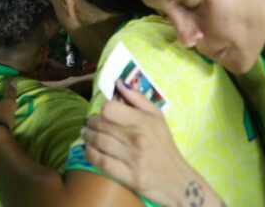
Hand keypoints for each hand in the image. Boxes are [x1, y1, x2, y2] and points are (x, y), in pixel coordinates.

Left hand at [81, 83, 194, 206]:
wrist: (178, 181)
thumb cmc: (165, 146)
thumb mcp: (158, 118)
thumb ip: (137, 98)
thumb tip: (118, 83)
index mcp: (144, 121)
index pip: (109, 109)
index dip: (102, 110)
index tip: (101, 114)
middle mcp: (137, 138)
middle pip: (101, 125)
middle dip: (90, 124)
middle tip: (88, 125)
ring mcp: (133, 159)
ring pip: (99, 143)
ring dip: (88, 138)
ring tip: (86, 135)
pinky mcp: (130, 177)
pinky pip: (102, 163)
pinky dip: (91, 155)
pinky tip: (90, 151)